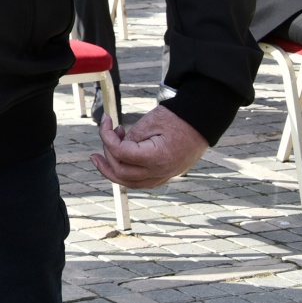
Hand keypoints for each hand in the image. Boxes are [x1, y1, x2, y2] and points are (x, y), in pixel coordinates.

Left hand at [91, 105, 207, 188]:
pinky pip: (140, 182)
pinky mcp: (164, 175)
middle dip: (107, 154)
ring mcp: (164, 176)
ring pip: (129, 183)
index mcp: (157, 157)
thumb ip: (130, 137)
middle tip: (107, 133)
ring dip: (111, 170)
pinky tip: (118, 161)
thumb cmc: (176, 119)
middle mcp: (160, 172)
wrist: (200, 123)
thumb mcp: (150, 122)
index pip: (121, 153)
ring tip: (100, 154)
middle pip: (121, 173)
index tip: (106, 120)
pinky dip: (125, 174)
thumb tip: (115, 146)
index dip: (107, 137)